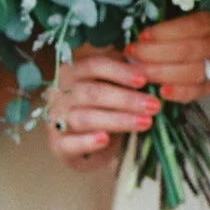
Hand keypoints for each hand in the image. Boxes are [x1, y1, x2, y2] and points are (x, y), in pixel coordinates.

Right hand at [42, 50, 156, 172]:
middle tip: (154, 106)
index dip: (119, 71)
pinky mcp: (57, 144)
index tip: (143, 80)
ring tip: (145, 123)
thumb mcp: (112, 86)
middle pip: (92, 93)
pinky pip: (69, 143)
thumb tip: (149, 68)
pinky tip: (105, 140)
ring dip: (117, 120)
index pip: (94, 65)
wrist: (84, 142)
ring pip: (85, 118)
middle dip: (126, 99)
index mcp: (74, 72)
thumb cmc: (103, 106)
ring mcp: (56, 119)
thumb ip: (125, 76)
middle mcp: (60, 93)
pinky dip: (87, 141)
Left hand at [125, 12, 209, 104]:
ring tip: (136, 73)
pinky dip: (180, 92)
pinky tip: (162, 92)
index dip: (162, 32)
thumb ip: (192, 26)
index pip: (187, 28)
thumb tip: (151, 33)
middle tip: (129, 55)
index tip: (140, 35)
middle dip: (152, 54)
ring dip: (159, 73)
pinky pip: (200, 90)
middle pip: (183, 51)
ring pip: (188, 72)